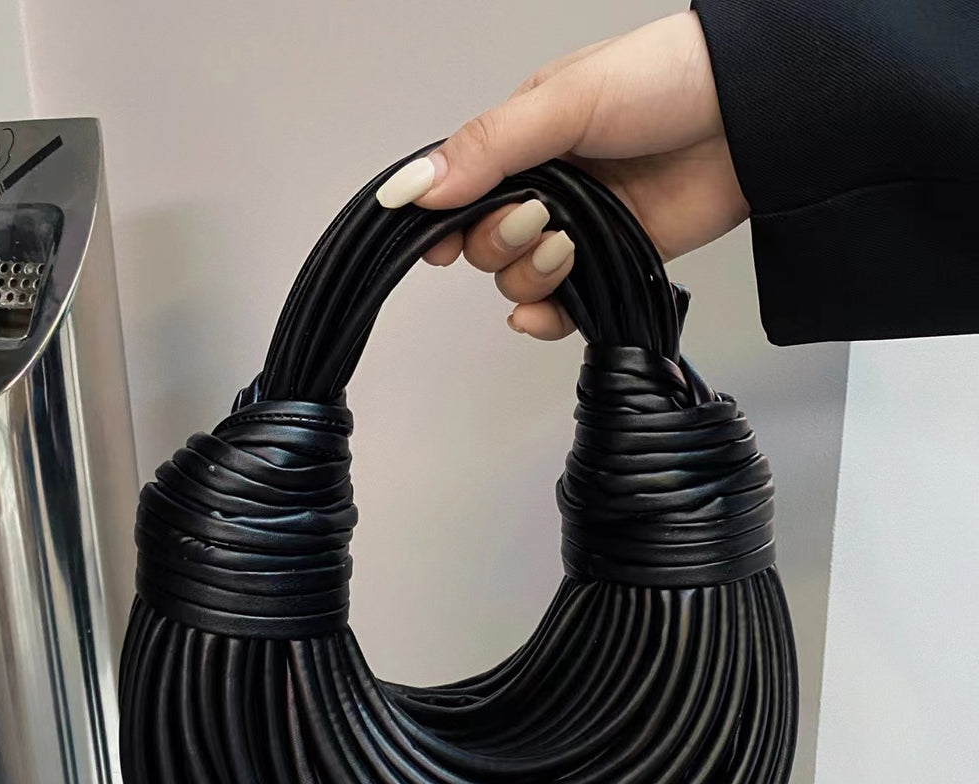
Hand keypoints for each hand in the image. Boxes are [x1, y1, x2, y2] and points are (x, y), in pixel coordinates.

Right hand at [376, 11, 746, 339]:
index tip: (438, 243)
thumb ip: (488, 148)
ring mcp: (581, 228)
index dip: (442, 221)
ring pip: (519, 278)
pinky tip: (542, 313)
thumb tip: (414, 187)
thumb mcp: (565, 102)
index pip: (460, 190)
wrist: (752, 116)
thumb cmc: (666, 81)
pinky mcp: (615, 262)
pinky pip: (564, 308)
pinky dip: (547, 318)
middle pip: (484, 243)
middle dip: (499, 243)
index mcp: (525, 138)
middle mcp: (547, 186)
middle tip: (540, 219)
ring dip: (530, 275)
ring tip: (566, 246)